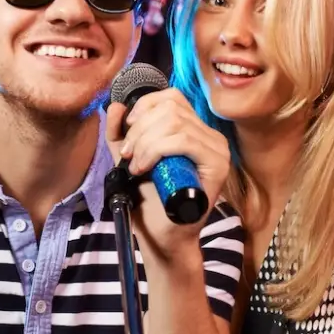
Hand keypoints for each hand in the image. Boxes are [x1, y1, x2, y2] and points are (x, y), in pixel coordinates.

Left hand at [105, 90, 230, 253]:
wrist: (161, 235)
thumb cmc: (149, 200)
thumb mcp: (127, 159)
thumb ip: (119, 134)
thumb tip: (117, 106)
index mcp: (192, 130)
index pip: (170, 98)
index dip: (143, 108)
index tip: (127, 132)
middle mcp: (209, 136)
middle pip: (170, 108)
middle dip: (139, 129)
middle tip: (128, 155)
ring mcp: (216, 149)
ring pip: (175, 124)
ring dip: (145, 143)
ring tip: (136, 165)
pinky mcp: (217, 165)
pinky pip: (184, 141)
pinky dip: (156, 151)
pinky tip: (145, 168)